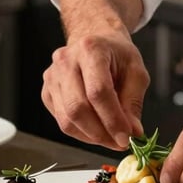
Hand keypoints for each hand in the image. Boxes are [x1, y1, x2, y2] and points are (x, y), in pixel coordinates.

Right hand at [41, 32, 148, 149]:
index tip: (126, 137)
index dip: (112, 119)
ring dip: (91, 136)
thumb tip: (133, 132)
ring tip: (110, 138)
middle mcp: (65, 61)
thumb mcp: (136, 71)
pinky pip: (62, 121)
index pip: (98, 91)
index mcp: (91, 49)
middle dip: (100, 133)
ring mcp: (52, 77)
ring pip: (67, 119)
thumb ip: (134, 101)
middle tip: (119, 143)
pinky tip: (97, 129)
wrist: (95, 40)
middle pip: (77, 108)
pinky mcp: (47, 92)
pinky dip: (81, 132)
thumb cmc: (116, 54)